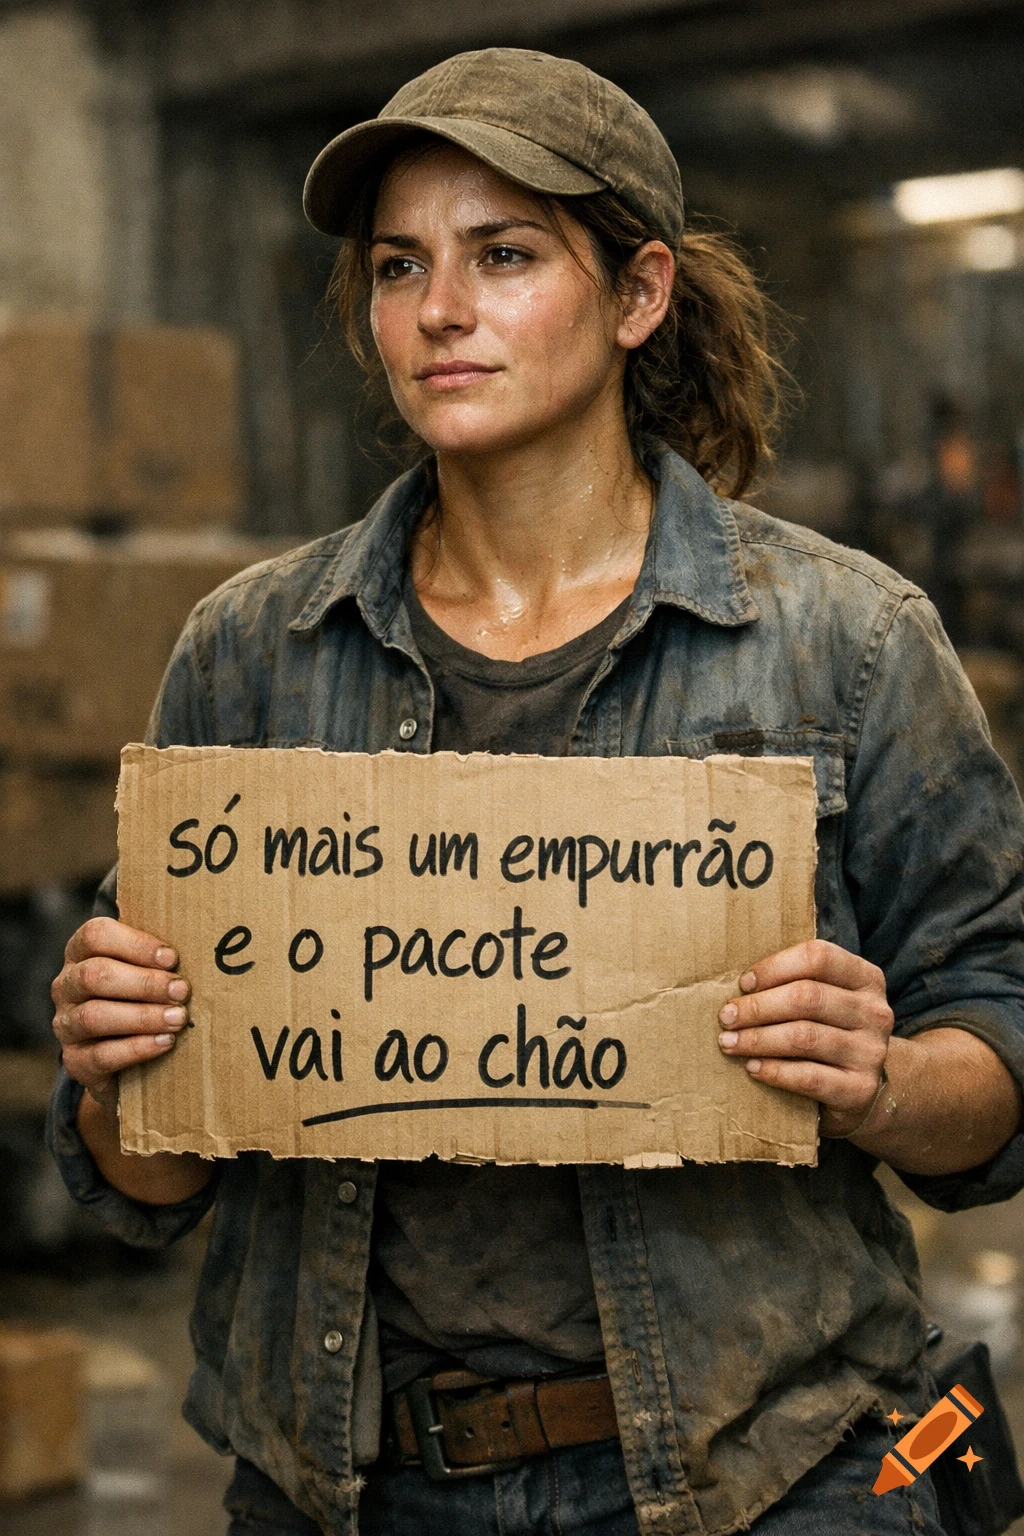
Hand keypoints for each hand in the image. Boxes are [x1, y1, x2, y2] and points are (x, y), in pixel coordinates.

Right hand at [52, 918, 190, 1109]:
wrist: (126, 1061)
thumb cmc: (142, 998)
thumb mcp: (147, 970)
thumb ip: (160, 956)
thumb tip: (203, 941)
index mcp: (82, 953)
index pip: (95, 935)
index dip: (134, 944)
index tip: (172, 958)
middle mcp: (66, 985)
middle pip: (95, 975)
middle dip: (144, 982)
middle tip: (181, 991)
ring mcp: (66, 1024)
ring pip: (95, 1015)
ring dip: (143, 1016)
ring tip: (178, 1018)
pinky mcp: (75, 1060)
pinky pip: (100, 1055)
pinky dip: (137, 1048)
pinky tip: (165, 1042)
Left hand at [717, 939, 893, 1136]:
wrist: (861, 1091)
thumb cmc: (828, 1033)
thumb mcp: (823, 1001)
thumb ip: (794, 984)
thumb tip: (740, 984)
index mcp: (866, 978)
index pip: (819, 958)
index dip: (775, 967)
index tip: (744, 983)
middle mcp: (875, 1012)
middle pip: (807, 997)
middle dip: (758, 1007)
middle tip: (726, 1017)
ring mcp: (871, 1052)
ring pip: (804, 1036)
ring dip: (758, 1039)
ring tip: (729, 1042)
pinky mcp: (860, 1089)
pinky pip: (809, 1077)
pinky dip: (774, 1071)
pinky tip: (753, 1068)